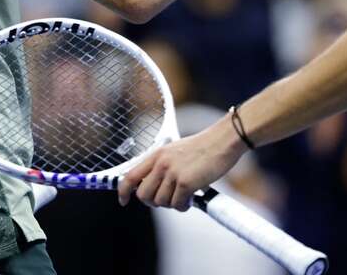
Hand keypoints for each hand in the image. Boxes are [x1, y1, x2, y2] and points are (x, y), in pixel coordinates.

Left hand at [117, 117, 246, 210]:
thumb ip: (162, 166)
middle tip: (168, 199)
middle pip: (143, 195)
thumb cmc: (203, 147)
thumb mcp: (175, 151)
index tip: (124, 201)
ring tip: (184, 196)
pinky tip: (191, 199)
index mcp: (157, 154)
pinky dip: (183, 206)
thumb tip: (153, 186)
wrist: (223, 141)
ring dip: (172, 204)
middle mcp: (161, 163)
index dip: (124, 192)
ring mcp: (173, 173)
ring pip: (160, 202)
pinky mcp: (186, 182)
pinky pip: (177, 204)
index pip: (130, 176)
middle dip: (154, 202)